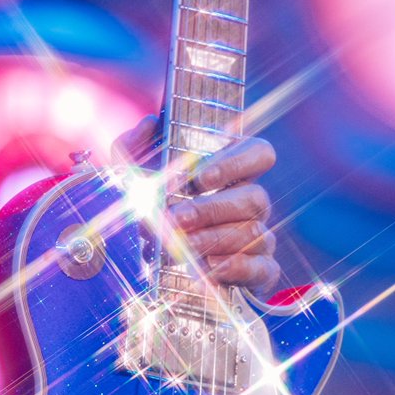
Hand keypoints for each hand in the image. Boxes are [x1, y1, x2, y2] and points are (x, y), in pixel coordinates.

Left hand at [112, 116, 278, 296]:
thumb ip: (131, 149)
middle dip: (212, 209)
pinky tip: (208, 268)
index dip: (236, 162)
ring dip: (214, 239)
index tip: (199, 178)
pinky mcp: (261, 270)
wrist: (163, 268)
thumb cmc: (157, 215)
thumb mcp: (134, 181)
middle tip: (176, 219)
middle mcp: (252, 202)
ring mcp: (260, 236)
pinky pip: (262, 268)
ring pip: (253, 232)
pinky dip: (236, 267)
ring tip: (180, 248)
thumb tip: (149, 124)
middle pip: (254, 198)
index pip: (259, 153)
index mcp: (234, 173)